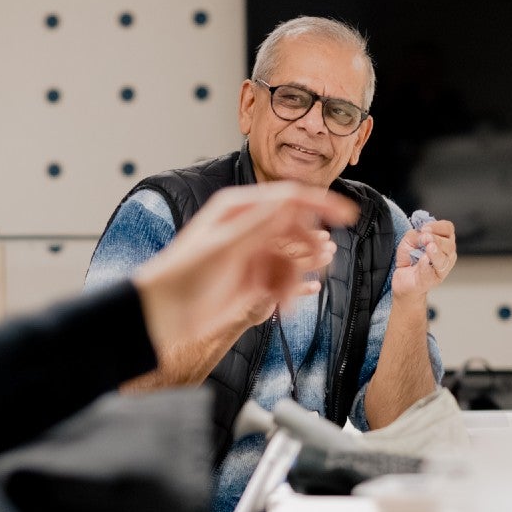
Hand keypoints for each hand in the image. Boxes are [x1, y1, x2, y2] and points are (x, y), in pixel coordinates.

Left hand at [131, 183, 357, 379]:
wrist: (163, 314)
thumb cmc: (183, 276)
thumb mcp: (225, 246)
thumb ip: (261, 223)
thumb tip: (293, 200)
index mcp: (237, 209)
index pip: (288, 197)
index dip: (320, 203)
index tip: (348, 214)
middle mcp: (247, 227)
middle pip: (296, 228)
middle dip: (308, 247)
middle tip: (317, 262)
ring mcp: (252, 254)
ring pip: (293, 257)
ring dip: (294, 275)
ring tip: (282, 294)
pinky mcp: (253, 279)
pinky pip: (284, 279)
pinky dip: (287, 291)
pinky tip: (278, 302)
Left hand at [393, 219, 456, 298]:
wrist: (403, 278)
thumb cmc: (410, 258)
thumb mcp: (409, 240)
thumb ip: (416, 234)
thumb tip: (424, 234)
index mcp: (443, 240)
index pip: (448, 229)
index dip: (438, 227)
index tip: (425, 228)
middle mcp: (447, 254)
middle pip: (449, 244)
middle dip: (436, 239)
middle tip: (425, 237)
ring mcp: (442, 268)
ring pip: (444, 259)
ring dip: (436, 252)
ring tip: (429, 247)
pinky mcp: (433, 280)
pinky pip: (432, 272)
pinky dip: (427, 266)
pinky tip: (424, 260)